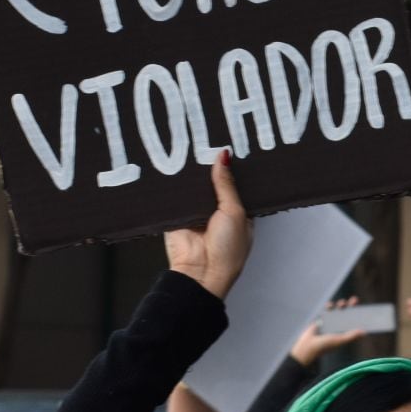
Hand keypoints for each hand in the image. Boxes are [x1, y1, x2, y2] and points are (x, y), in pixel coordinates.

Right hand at [164, 151, 251, 299]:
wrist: (200, 271)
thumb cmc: (228, 250)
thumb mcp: (234, 211)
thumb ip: (226, 184)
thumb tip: (223, 157)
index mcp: (237, 212)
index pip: (234, 183)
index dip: (232, 167)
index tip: (229, 143)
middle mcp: (216, 211)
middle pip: (212, 182)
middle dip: (209, 167)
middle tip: (206, 140)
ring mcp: (196, 212)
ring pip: (192, 186)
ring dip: (190, 174)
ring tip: (190, 147)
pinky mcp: (176, 215)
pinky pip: (174, 195)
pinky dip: (173, 184)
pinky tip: (173, 165)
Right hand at [292, 297, 366, 365]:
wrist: (307, 345)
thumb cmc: (324, 346)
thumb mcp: (339, 341)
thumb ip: (351, 336)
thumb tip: (364, 332)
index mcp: (345, 332)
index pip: (355, 322)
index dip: (359, 316)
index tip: (364, 309)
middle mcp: (339, 326)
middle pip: (348, 313)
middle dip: (351, 306)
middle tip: (354, 300)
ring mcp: (331, 322)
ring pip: (338, 310)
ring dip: (341, 304)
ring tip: (341, 304)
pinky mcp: (322, 318)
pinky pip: (328, 309)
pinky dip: (329, 306)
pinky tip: (330, 306)